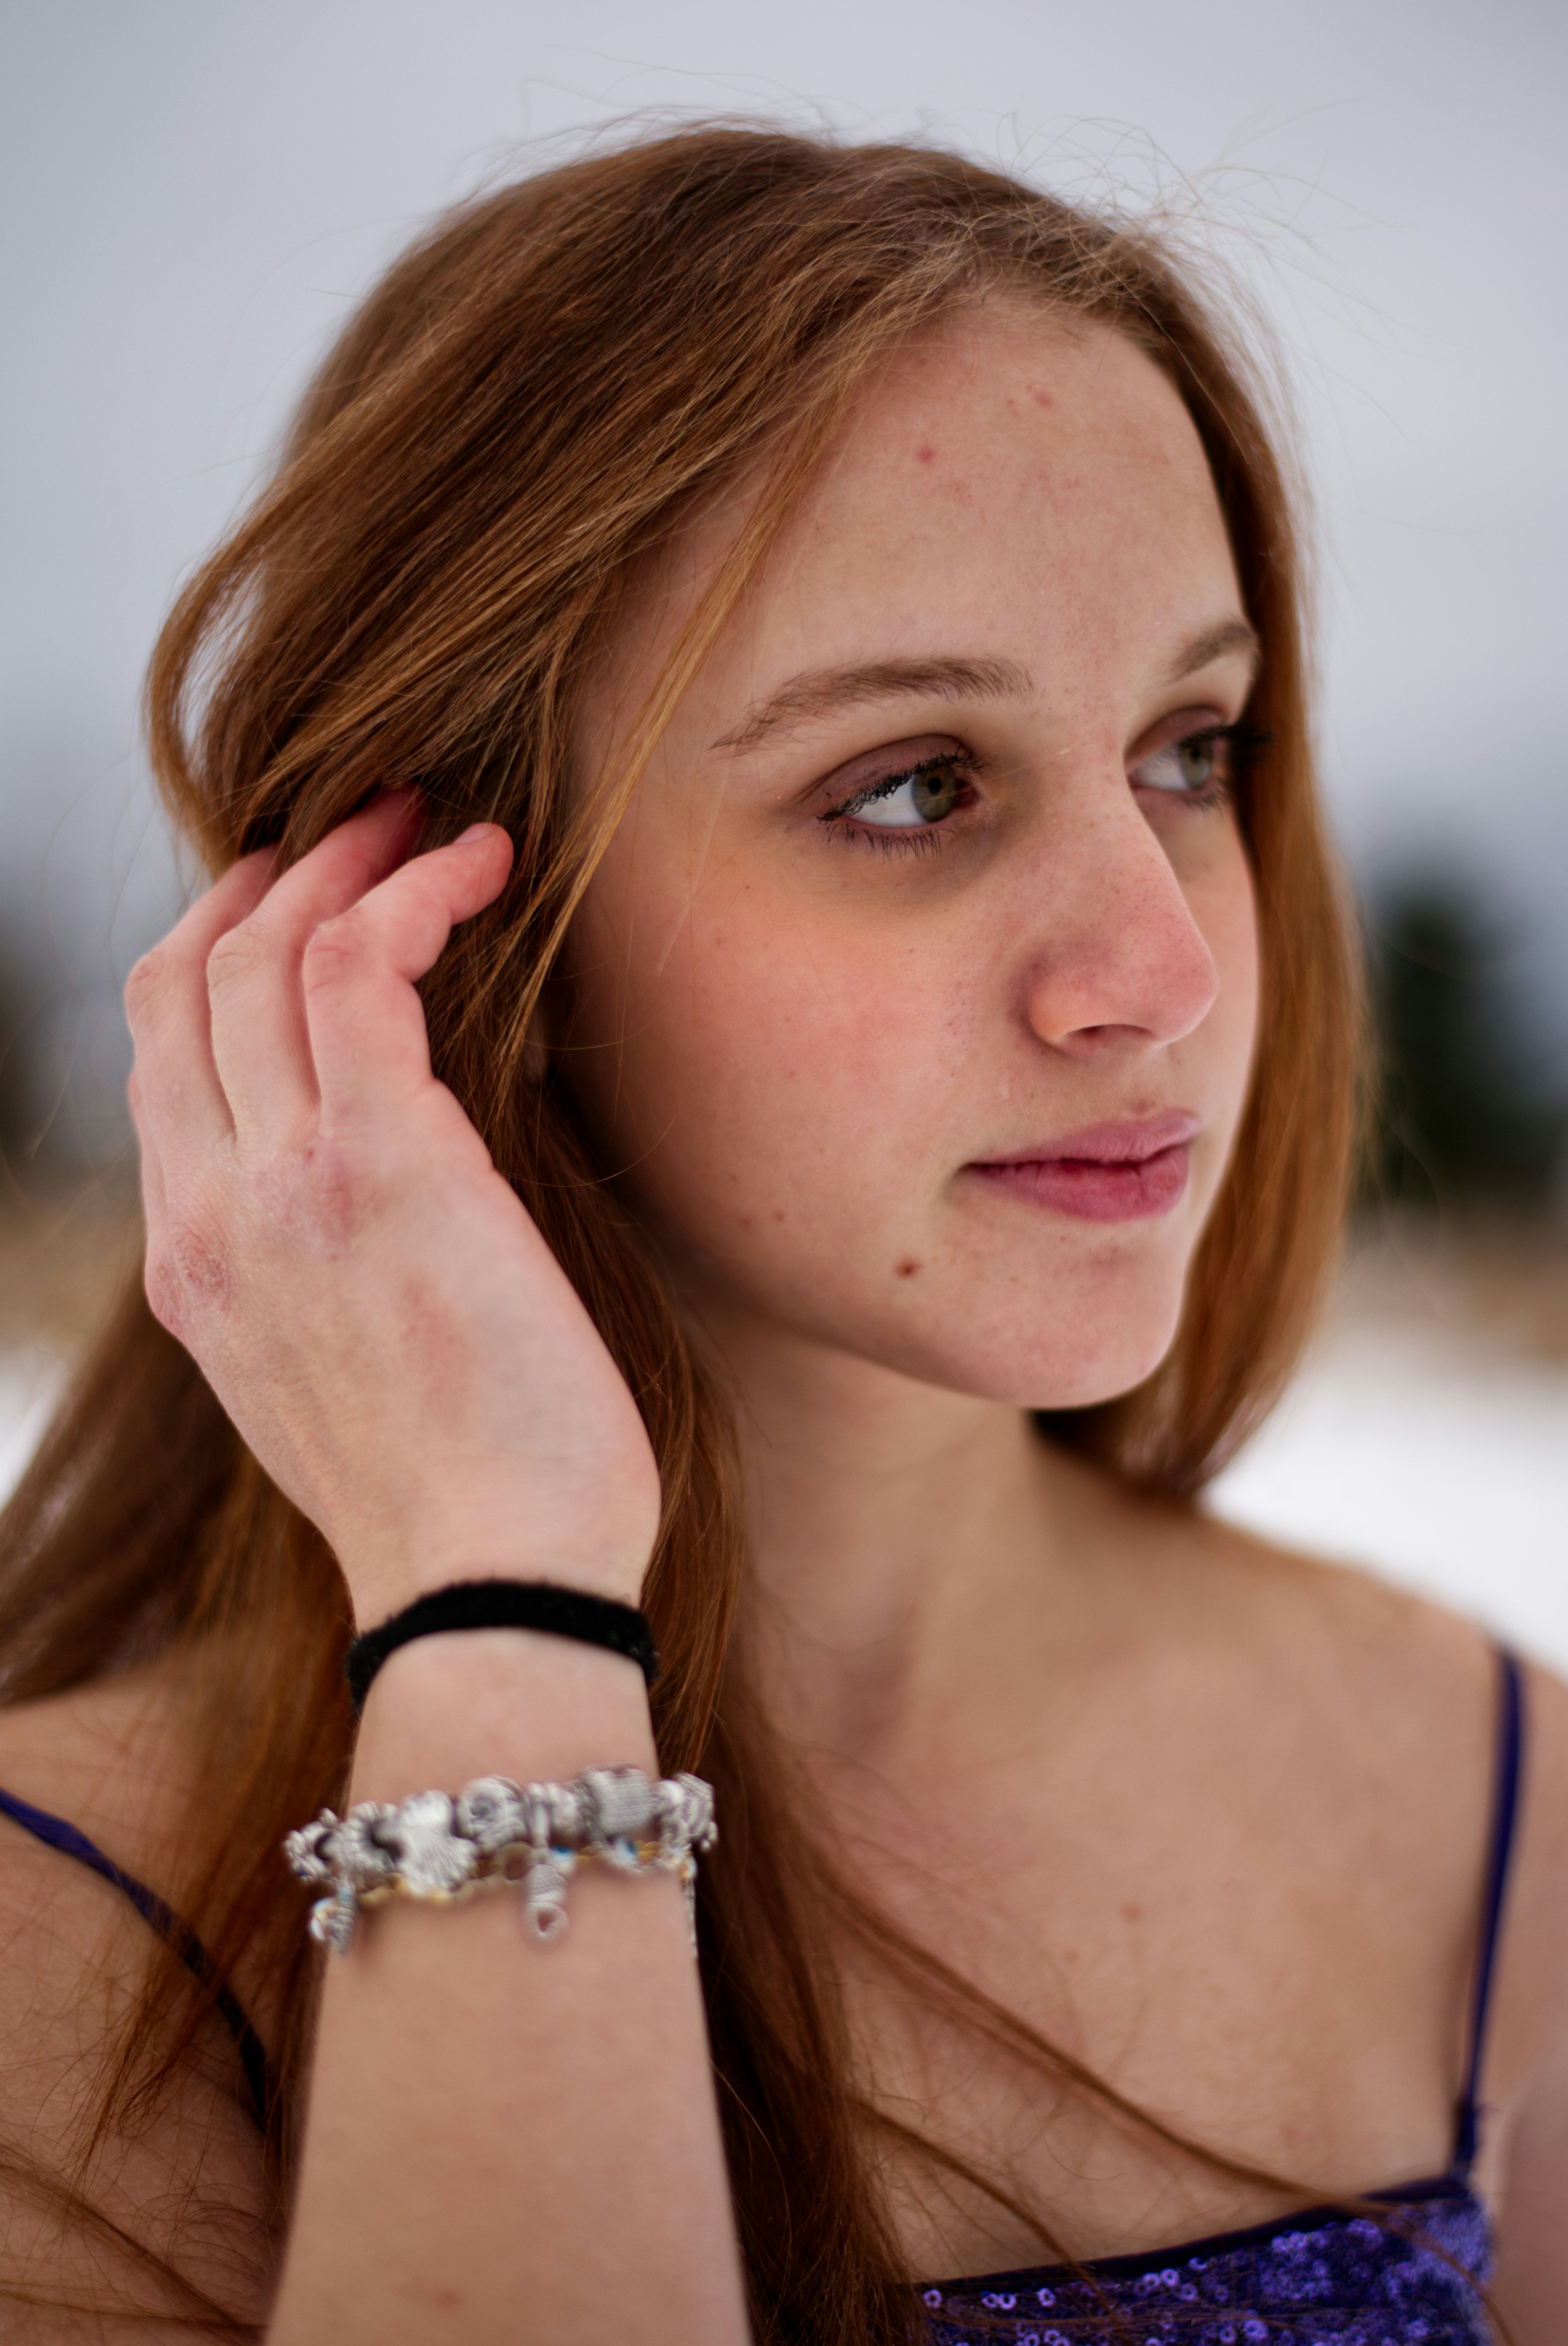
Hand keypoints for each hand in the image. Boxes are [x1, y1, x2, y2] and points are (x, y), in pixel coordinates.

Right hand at [126, 795, 662, 1624]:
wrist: (490, 1592)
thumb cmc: (464, 1499)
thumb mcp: (342, 1379)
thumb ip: (321, 1276)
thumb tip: (385, 1195)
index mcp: (195, 1265)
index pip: (161, 1060)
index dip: (216, 952)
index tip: (298, 903)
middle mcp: (211, 1214)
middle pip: (183, 982)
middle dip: (269, 877)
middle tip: (364, 825)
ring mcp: (281, 1186)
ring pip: (260, 952)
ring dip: (345, 860)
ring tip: (430, 820)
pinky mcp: (382, 1163)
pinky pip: (361, 968)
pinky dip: (413, 894)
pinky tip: (481, 867)